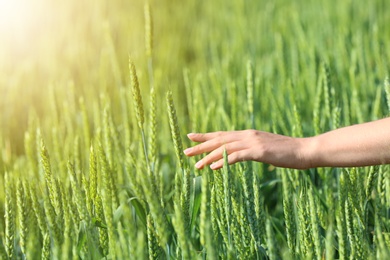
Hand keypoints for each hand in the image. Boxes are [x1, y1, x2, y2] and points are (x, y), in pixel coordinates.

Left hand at [184, 130, 309, 169]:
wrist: (304, 150)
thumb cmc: (286, 152)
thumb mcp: (265, 149)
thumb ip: (251, 150)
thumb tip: (239, 155)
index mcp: (248, 134)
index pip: (222, 134)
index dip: (205, 136)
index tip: (190, 137)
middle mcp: (247, 135)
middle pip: (219, 140)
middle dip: (201, 146)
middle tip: (185, 152)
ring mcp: (253, 142)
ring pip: (225, 149)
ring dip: (209, 157)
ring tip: (196, 166)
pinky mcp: (259, 151)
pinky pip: (237, 157)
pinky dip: (224, 161)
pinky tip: (214, 168)